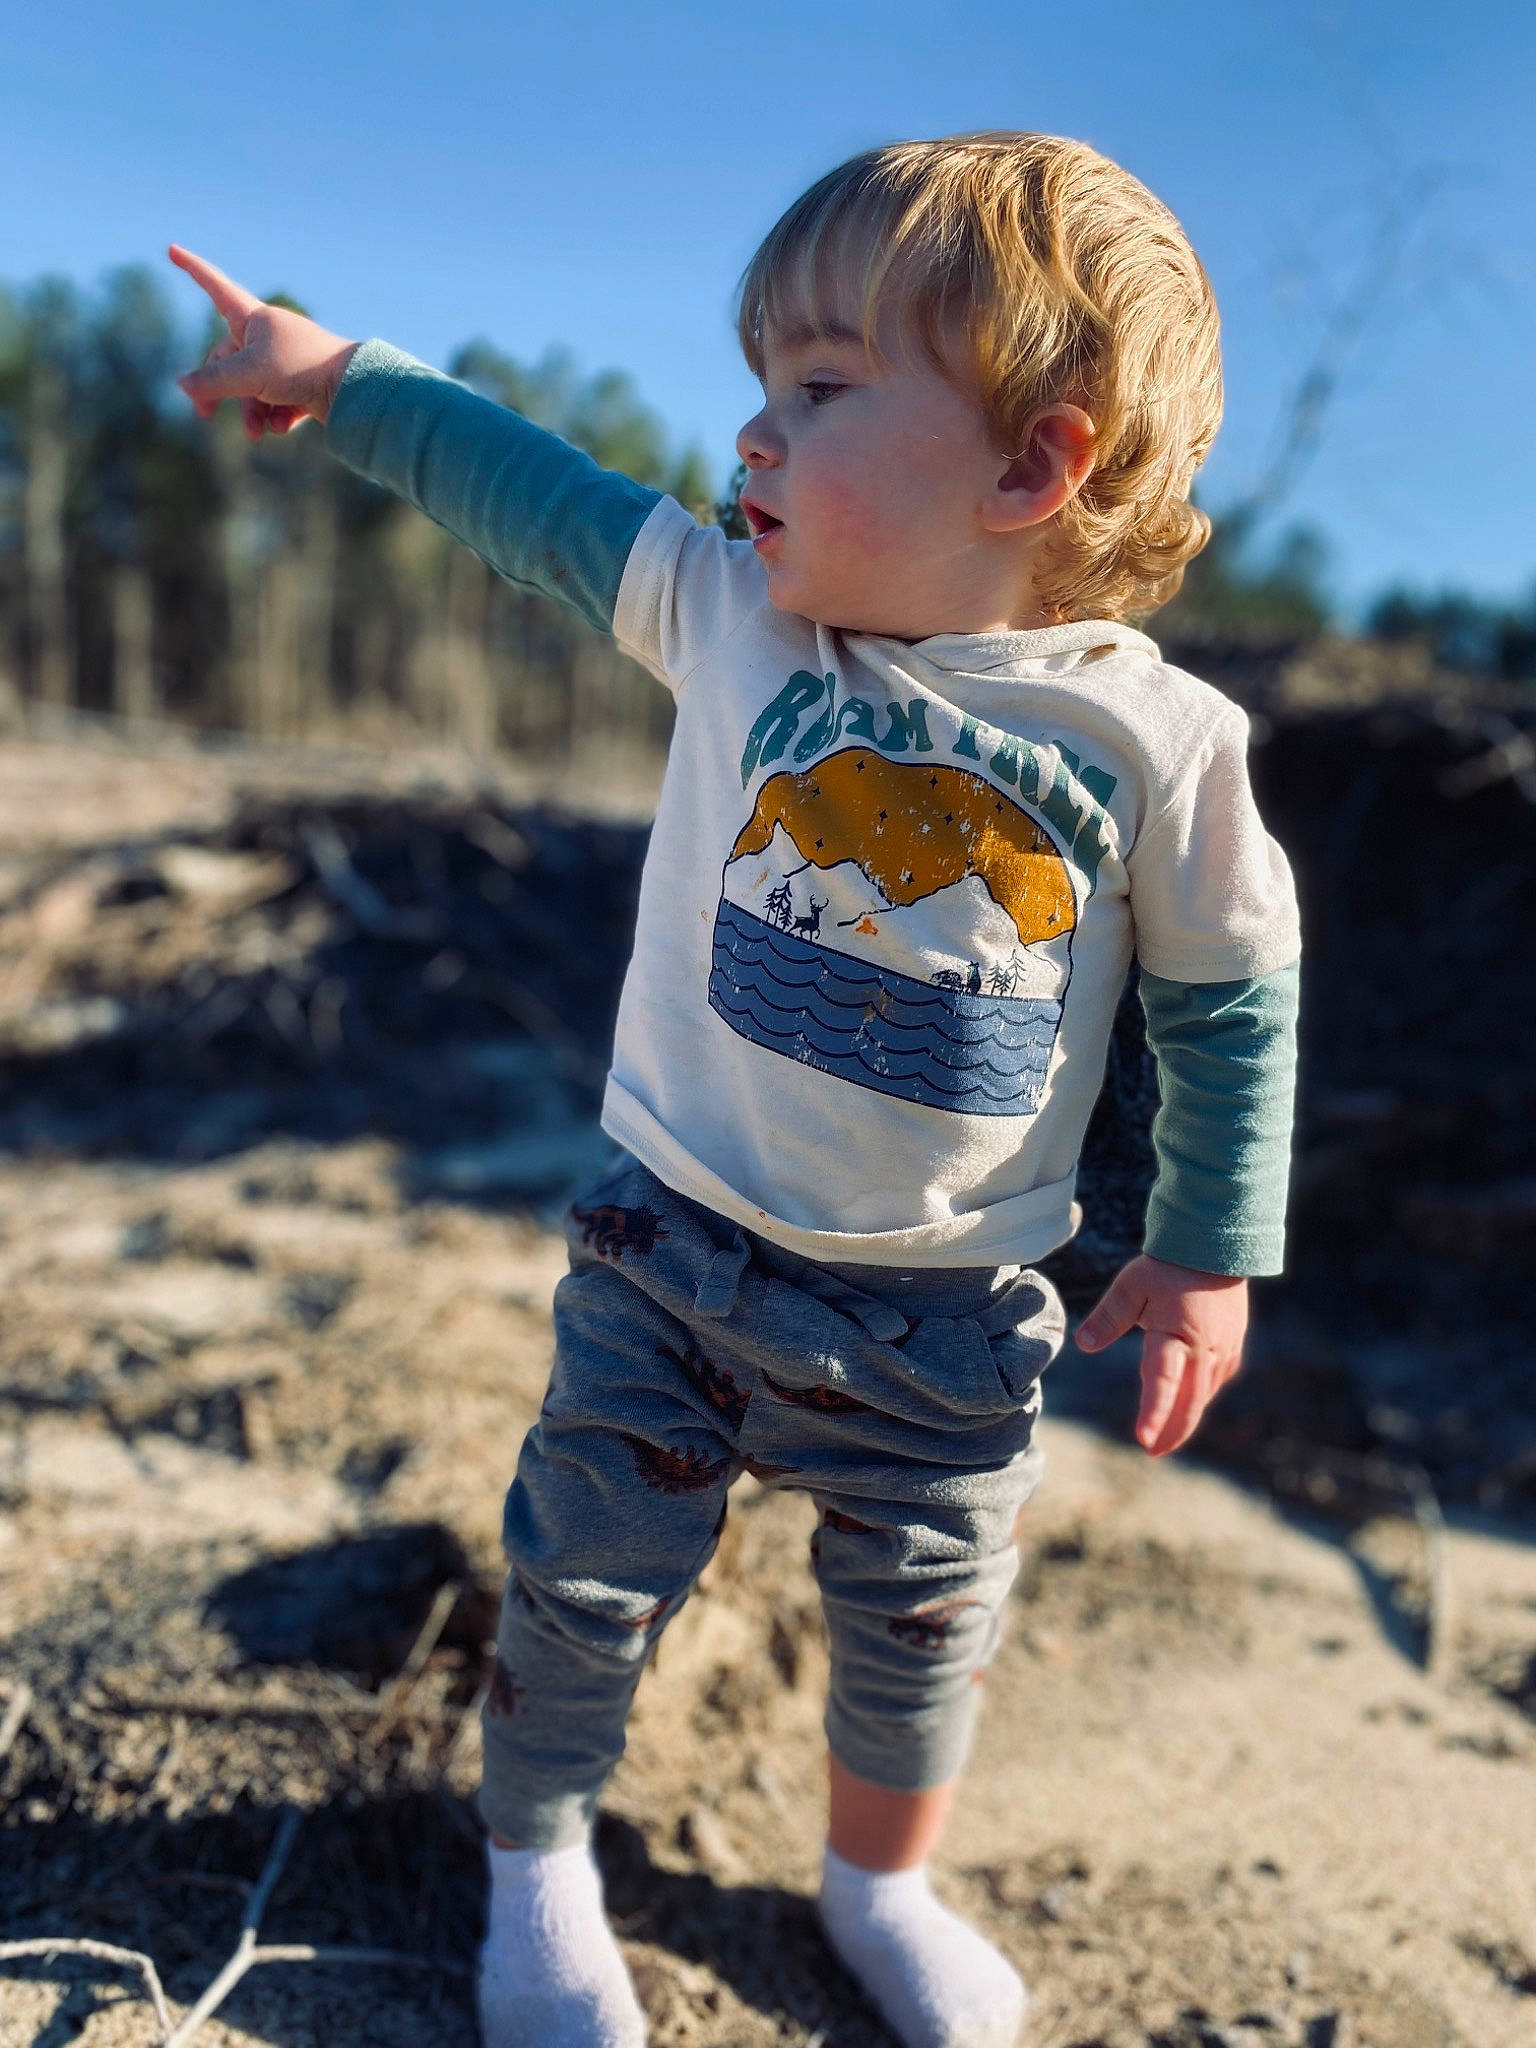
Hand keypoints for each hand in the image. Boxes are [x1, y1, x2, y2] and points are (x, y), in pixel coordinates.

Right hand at [168, 245, 358, 441]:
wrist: (353, 389)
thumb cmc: (300, 368)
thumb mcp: (248, 374)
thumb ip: (212, 380)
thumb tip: (182, 385)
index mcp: (253, 318)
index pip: (215, 287)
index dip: (193, 269)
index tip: (172, 249)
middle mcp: (268, 336)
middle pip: (227, 359)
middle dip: (217, 390)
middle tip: (203, 415)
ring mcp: (286, 361)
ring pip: (252, 388)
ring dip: (251, 413)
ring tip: (258, 435)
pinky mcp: (303, 386)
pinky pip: (277, 403)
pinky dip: (277, 417)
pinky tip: (283, 427)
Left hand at [1074, 1253, 1246, 1457]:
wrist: (1216, 1247)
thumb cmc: (1169, 1267)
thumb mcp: (1131, 1286)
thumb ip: (1108, 1318)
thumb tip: (1083, 1345)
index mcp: (1176, 1336)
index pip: (1163, 1383)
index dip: (1154, 1414)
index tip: (1143, 1441)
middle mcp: (1203, 1351)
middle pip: (1189, 1404)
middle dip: (1171, 1432)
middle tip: (1152, 1451)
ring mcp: (1222, 1352)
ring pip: (1204, 1396)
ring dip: (1186, 1419)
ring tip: (1165, 1439)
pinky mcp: (1231, 1348)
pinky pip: (1215, 1383)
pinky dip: (1200, 1399)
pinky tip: (1189, 1407)